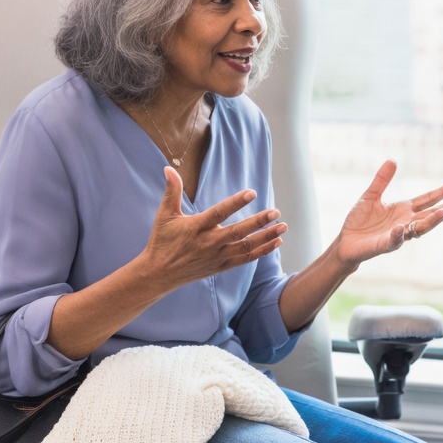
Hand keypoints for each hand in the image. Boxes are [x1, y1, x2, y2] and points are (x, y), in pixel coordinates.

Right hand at [137, 167, 286, 290]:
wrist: (159, 274)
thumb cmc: (162, 241)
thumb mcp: (164, 215)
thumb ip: (171, 191)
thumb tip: (169, 168)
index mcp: (195, 227)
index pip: (219, 213)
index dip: (235, 203)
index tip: (252, 193)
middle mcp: (208, 243)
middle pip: (238, 232)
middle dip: (258, 222)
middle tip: (276, 212)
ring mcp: (217, 256)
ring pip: (246, 247)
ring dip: (266, 237)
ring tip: (283, 227)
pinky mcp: (221, 266)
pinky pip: (245, 259)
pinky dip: (262, 251)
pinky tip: (276, 242)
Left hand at [332, 160, 442, 267]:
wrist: (346, 241)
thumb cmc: (360, 221)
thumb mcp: (371, 195)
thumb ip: (382, 180)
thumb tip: (393, 160)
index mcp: (404, 210)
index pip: (428, 200)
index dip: (442, 193)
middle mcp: (405, 222)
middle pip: (431, 215)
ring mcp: (397, 234)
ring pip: (419, 229)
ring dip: (432, 221)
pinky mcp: (384, 245)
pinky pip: (394, 240)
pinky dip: (398, 235)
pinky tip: (402, 229)